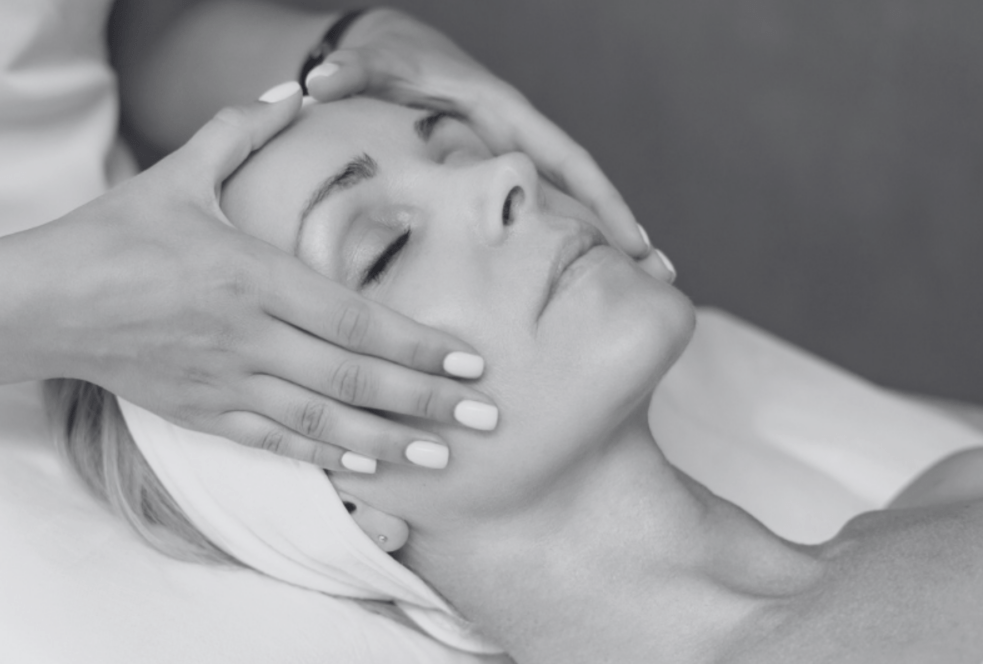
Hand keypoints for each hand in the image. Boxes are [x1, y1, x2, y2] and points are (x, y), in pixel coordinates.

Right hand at [29, 83, 496, 472]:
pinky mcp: (203, 413)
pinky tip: (367, 466)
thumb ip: (240, 132)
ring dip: (389, 442)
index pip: (355, 319)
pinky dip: (325, 458)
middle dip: (427, 402)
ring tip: (442, 458)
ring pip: (323, 421)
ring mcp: (226, 382)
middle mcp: (249, 337)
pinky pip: (276, 443)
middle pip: (354, 378)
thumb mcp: (180, 174)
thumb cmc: (114, 234)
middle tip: (485, 420)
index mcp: (253, 276)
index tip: (468, 361)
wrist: (44, 302)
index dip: (416, 345)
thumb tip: (292, 93)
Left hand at [302, 8, 674, 282]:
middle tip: (661, 279)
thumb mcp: (373, 65)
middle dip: (622, 231)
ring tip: (647, 291)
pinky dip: (570, 242)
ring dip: (607, 242)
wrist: (391, 53)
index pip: (564, 160)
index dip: (600, 200)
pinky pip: (542, 213)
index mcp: (503, 114)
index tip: (630, 240)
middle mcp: (519, 138)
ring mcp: (513, 160)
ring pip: (568, 205)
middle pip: (583, 189)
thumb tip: (321, 83)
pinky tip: (586, 283)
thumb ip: (352, 75)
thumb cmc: (388, 60)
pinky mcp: (499, 179)